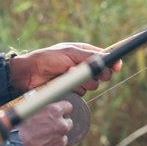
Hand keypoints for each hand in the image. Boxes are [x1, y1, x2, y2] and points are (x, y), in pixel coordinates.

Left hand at [7, 42, 121, 95]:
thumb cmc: (47, 58)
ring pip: (93, 85)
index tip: (117, 67)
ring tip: (67, 74)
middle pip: (102, 74)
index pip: (104, 58)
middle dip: (96, 74)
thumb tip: (107, 59)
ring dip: (82, 81)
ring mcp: (78, 79)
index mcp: (84, 52)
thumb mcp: (69, 53)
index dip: (112, 62)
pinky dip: (74, 89)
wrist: (29, 74)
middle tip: (86, 72)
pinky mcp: (72, 90)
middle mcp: (83, 66)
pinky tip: (63, 84)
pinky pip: (82, 93)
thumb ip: (89, 57)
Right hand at [18, 99, 72, 145]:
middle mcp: (61, 125)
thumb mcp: (28, 111)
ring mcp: (61, 141)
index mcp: (54, 111)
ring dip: (56, 138)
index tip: (60, 112)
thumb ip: (41, 108)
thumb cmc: (17, 127)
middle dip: (60, 124)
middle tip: (48, 127)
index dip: (63, 109)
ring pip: (63, 138)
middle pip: (68, 123)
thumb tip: (44, 104)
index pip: (68, 107)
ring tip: (41, 140)